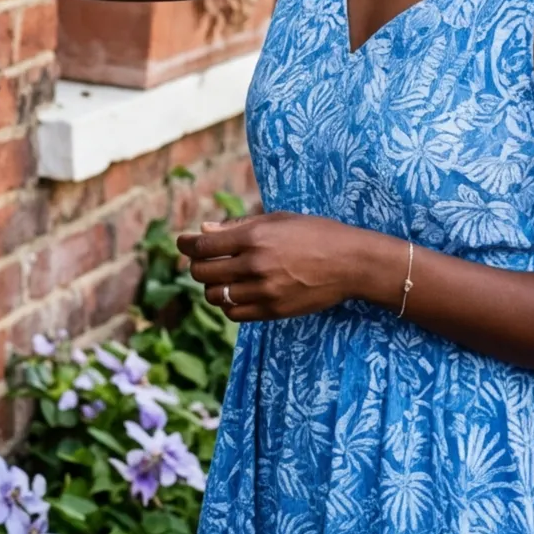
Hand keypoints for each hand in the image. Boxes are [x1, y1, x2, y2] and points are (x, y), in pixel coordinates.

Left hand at [176, 213, 393, 321]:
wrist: (350, 263)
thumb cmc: (315, 233)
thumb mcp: (277, 220)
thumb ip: (237, 226)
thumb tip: (203, 230)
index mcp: (254, 236)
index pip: (203, 244)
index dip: (186, 244)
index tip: (183, 243)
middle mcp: (255, 264)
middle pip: (202, 272)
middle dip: (197, 266)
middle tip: (203, 261)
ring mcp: (263, 290)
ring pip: (215, 296)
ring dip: (212, 287)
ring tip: (222, 279)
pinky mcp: (272, 311)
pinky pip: (233, 313)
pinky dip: (228, 305)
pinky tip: (236, 294)